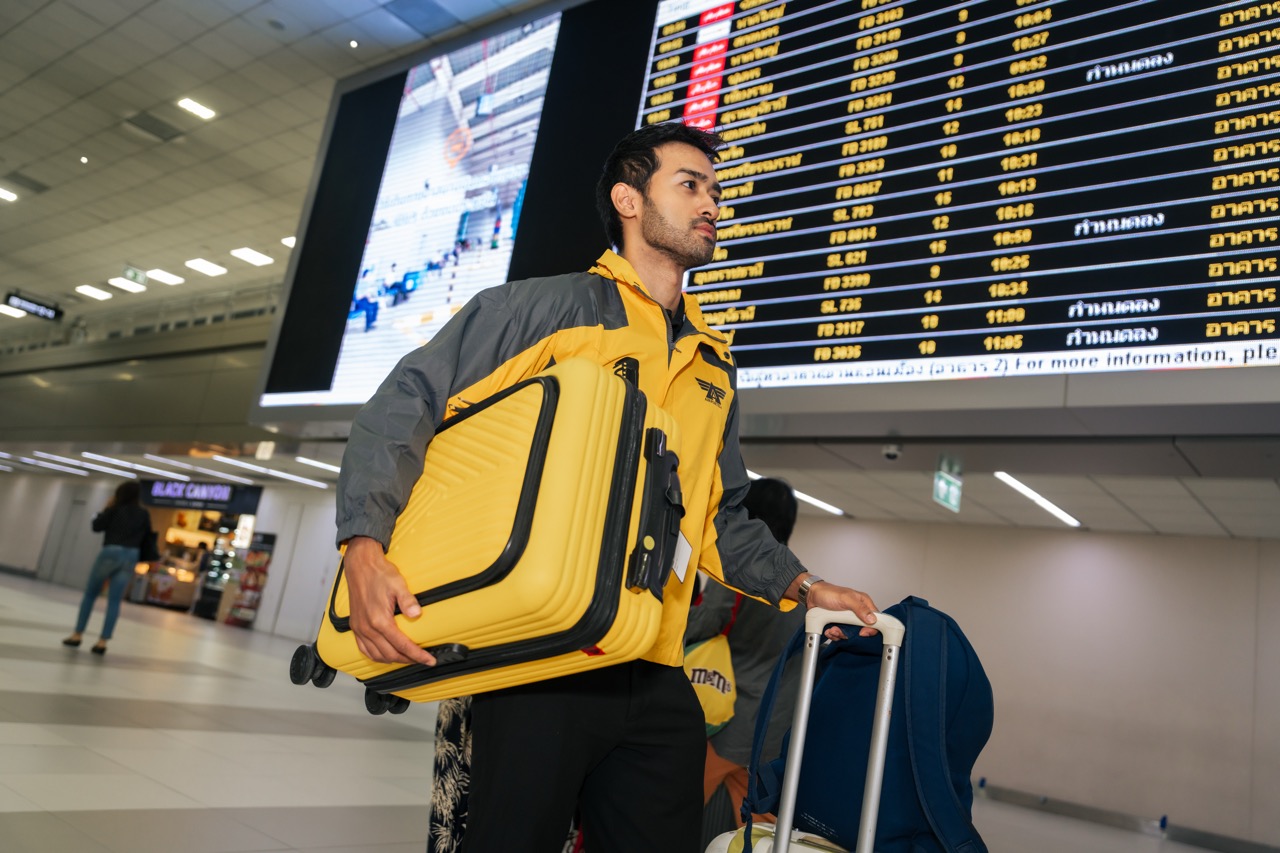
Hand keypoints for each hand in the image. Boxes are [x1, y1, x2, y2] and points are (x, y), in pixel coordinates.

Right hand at [343, 536, 435, 665]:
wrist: (360, 566)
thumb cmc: (378, 574)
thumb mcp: (398, 584)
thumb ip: (408, 601)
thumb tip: (417, 614)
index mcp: (379, 620)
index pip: (402, 645)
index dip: (417, 655)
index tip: (429, 660)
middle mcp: (367, 628)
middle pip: (390, 654)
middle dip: (408, 659)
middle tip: (421, 660)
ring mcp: (360, 628)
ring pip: (377, 655)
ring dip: (393, 660)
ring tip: (407, 658)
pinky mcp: (355, 626)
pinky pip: (364, 649)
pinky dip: (377, 656)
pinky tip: (385, 655)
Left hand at [805, 579, 879, 639]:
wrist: (811, 596)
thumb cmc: (828, 593)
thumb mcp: (845, 599)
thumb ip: (859, 608)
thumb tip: (872, 619)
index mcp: (863, 603)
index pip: (876, 619)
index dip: (871, 628)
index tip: (862, 633)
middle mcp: (858, 611)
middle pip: (862, 629)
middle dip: (850, 633)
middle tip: (840, 629)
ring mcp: (848, 618)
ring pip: (850, 634)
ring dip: (840, 634)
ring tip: (832, 629)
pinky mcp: (840, 623)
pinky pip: (841, 634)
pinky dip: (834, 634)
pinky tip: (829, 629)